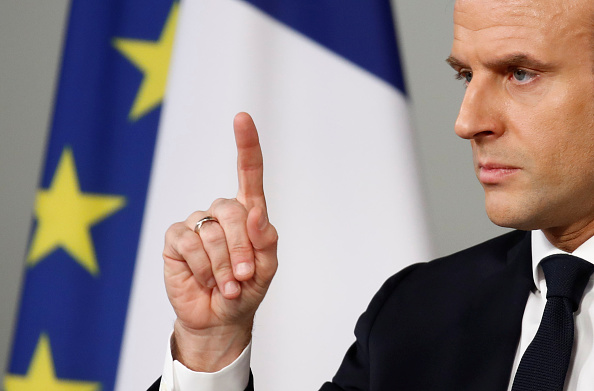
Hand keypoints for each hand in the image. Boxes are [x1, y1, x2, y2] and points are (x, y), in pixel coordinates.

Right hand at [162, 113, 277, 371]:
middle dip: (241, 249)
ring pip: (210, 232)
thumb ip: (266, 241)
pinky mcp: (176, 238)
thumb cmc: (246, 290)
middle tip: (244, 275)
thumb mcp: (266, 269)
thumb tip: (256, 213)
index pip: (249, 174)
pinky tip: (205, 280)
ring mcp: (196, 223)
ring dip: (223, 266)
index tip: (242, 118)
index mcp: (248, 214)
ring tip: (227, 284)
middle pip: (232, 210)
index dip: (246, 146)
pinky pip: (188, 243)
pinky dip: (201, 267)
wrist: (219, 318)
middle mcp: (221, 213)